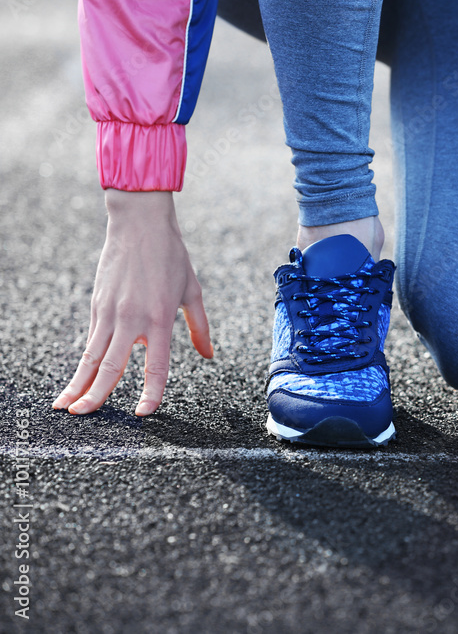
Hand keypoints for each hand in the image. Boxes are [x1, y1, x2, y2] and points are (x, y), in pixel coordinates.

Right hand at [53, 189, 212, 415]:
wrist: (140, 224)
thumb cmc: (171, 256)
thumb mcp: (193, 292)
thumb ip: (200, 327)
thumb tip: (208, 355)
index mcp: (160, 319)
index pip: (155, 365)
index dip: (150, 392)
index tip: (144, 413)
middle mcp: (132, 319)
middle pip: (111, 367)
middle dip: (95, 395)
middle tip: (82, 416)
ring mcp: (110, 313)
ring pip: (92, 356)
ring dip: (78, 383)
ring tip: (66, 406)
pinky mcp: (97, 305)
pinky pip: (92, 340)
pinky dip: (84, 361)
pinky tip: (78, 377)